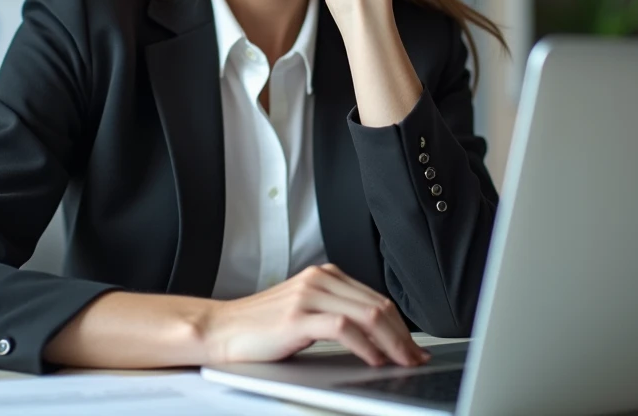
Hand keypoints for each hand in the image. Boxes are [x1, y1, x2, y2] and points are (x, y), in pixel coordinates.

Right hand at [199, 264, 430, 367]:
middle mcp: (319, 279)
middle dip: (402, 335)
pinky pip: (343, 328)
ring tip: (401, 362)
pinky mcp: (297, 316)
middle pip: (377, 305)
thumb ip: (336, 314)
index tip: (413, 347)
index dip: (400, 325)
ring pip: (366, 314)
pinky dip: (365, 346)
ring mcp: (308, 296)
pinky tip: (373, 359)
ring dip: (391, 342)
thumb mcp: (305, 312)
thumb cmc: (261, 328)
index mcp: (324, 275)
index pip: (375, 298)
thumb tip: (377, 338)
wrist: (222, 329)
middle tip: (415, 358)